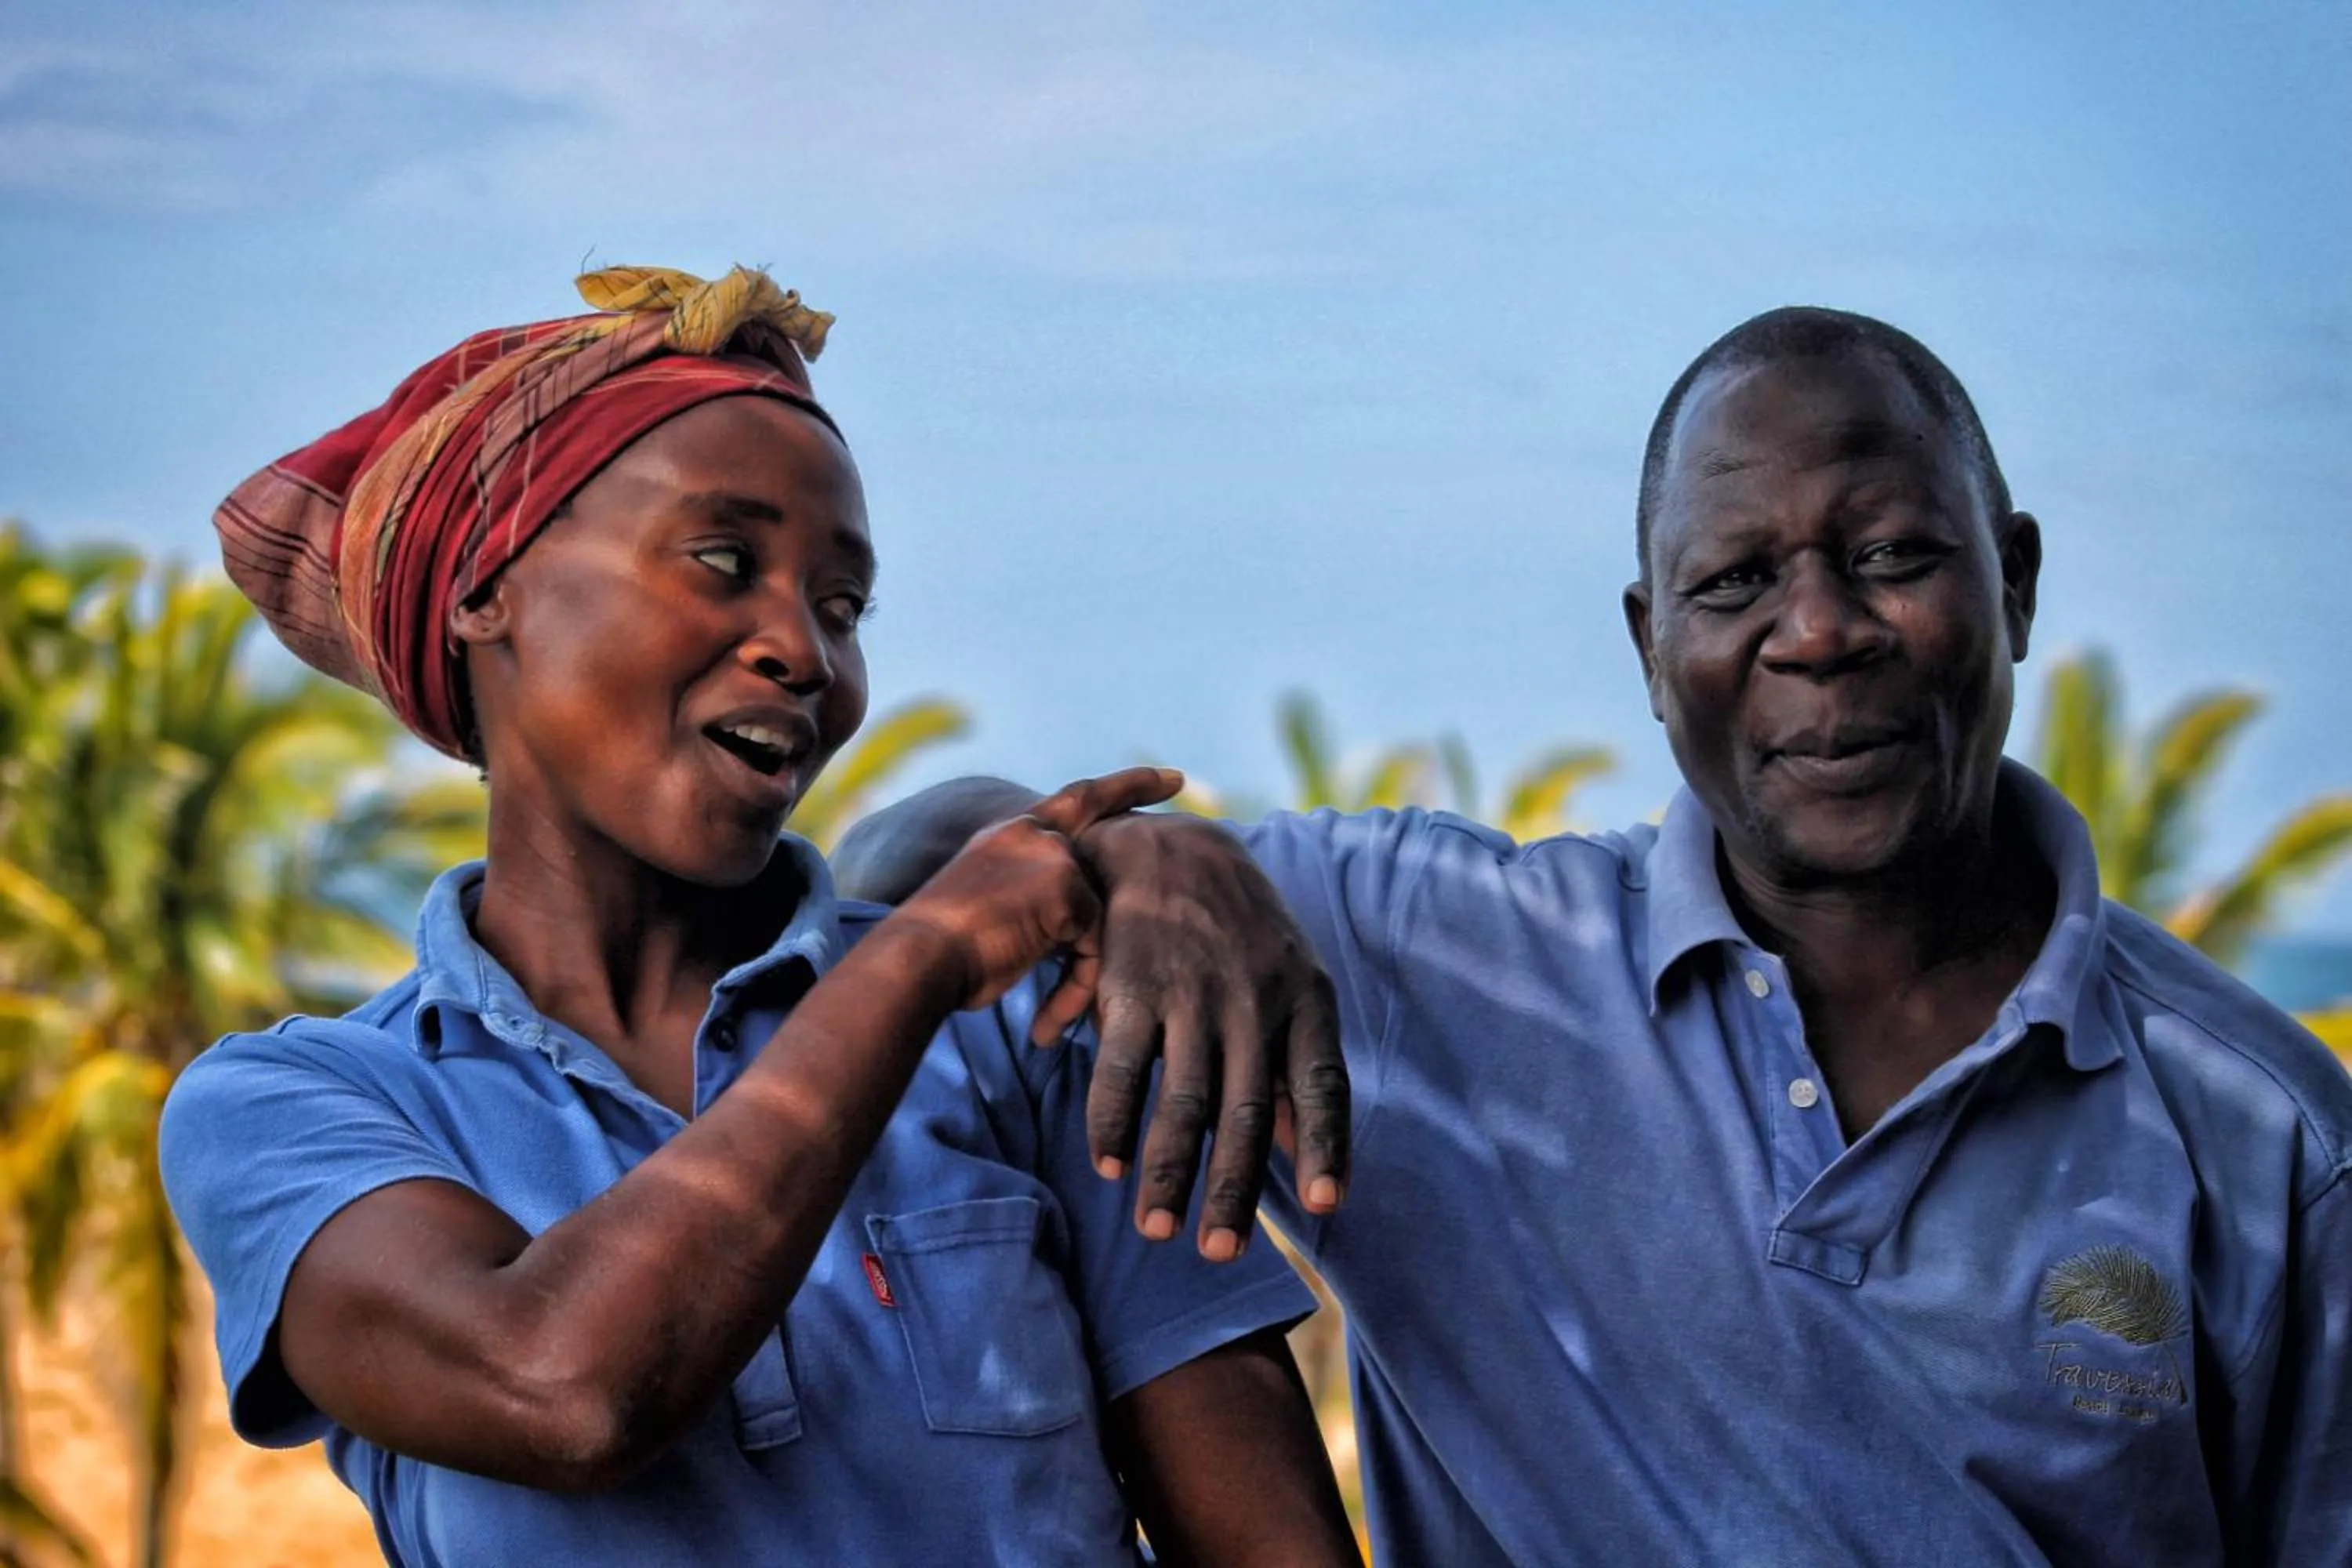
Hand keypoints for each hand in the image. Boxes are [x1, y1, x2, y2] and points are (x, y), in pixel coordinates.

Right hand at [890, 767, 1181, 1012]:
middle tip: (1179, 789)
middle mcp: (1033, 836)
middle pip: (1109, 844)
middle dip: (1146, 836)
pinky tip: (1049, 1019)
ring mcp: (1053, 857)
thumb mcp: (985, 910)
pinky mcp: (1066, 890)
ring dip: (1085, 971)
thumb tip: (1076, 925)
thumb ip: (1032, 899)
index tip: (1168, 778)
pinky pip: (1097, 945)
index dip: (1124, 786)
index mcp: (1009, 837)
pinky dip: (1079, 988)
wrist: (915, 962)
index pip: (1077, 799)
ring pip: (1103, 915)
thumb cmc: (940, 959)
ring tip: (1051, 1018)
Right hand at [1055, 813, 1348, 1261]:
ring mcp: (1191, 994)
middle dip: (1232, 1188)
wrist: (1171, 845)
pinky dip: (1113, 1120)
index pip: (1320, 1084)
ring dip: (1167, 1172)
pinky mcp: (1133, 987)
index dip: (1322, 1145)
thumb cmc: (1242, 932)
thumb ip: (1294, 1064)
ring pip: (1182, 1100)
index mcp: (1304, 998)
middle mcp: (1252, 1000)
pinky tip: (1109, 1164)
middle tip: (1220, 1253)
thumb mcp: (1290, 981)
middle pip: (1244, 1110)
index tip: (1324, 1206)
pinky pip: (1123, 1067)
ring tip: (1157, 1230)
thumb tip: (1305, 1149)